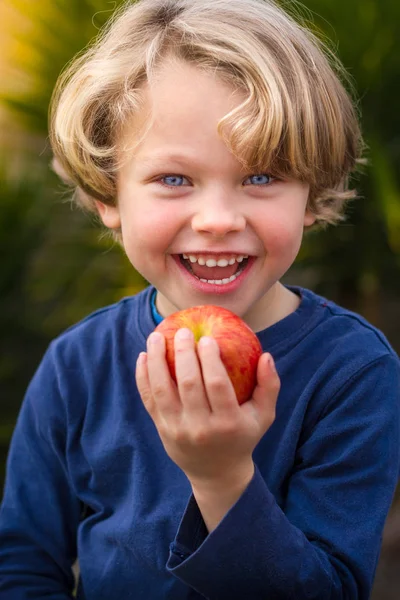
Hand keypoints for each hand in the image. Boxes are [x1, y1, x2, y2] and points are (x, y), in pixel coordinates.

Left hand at [136, 327, 279, 491]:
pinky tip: (143, 356)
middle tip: (182, 331)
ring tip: (156, 336)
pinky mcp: (161, 429)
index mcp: (228, 423)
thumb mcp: (263, 416)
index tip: (207, 338)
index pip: (216, 385)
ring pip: (162, 390)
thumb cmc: (243, 435)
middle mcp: (200, 428)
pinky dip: (143, 377)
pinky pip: (148, 399)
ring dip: (156, 360)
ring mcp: (177, 429)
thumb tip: (266, 355)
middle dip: (183, 353)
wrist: (216, 473)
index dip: (210, 359)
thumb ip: (269, 386)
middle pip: (188, 384)